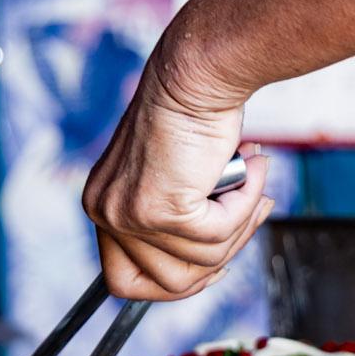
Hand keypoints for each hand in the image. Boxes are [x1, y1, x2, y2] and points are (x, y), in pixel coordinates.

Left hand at [82, 57, 273, 300]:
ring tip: (253, 179)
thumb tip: (212, 262)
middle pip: (165, 283)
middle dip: (220, 257)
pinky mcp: (161, 210)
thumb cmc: (194, 114)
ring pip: (202, 261)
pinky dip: (246, 204)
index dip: (175, 283)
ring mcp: (129, 215)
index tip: (213, 267)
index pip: (124, 281)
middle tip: (250, 214)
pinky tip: (252, 168)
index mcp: (102, 205)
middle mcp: (104, 213)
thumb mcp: (176, 177)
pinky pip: (219, 235)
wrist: (197, 72)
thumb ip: (180, 219)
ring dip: (241, 223)